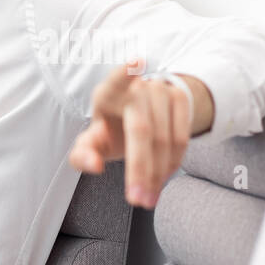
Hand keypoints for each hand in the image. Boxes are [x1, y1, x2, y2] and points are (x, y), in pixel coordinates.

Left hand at [68, 60, 210, 207]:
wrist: (145, 113)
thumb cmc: (112, 129)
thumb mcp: (92, 141)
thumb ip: (83, 155)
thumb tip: (94, 165)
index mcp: (108, 94)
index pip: (116, 80)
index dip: (125, 72)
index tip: (135, 64)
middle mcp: (136, 88)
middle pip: (142, 130)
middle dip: (140, 169)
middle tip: (137, 201)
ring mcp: (161, 91)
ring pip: (165, 139)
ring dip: (158, 175)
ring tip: (147, 198)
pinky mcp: (180, 99)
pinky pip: (182, 138)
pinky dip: (173, 164)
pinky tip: (162, 178)